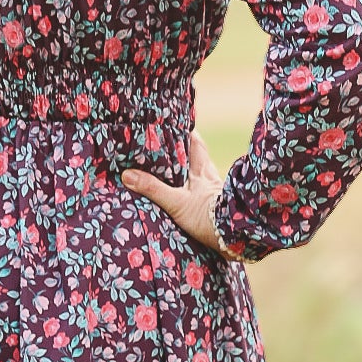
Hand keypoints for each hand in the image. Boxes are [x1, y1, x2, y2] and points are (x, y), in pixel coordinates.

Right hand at [120, 130, 238, 259]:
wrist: (234, 237)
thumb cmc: (207, 217)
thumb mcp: (177, 203)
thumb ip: (153, 189)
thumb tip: (127, 174)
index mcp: (202, 169)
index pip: (195, 143)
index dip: (185, 132)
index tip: (173, 124)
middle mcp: (210, 176)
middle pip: (198, 156)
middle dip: (184, 150)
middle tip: (167, 145)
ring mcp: (215, 191)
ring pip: (201, 174)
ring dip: (189, 171)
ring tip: (172, 170)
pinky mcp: (217, 206)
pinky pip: (203, 191)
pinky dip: (194, 189)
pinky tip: (187, 195)